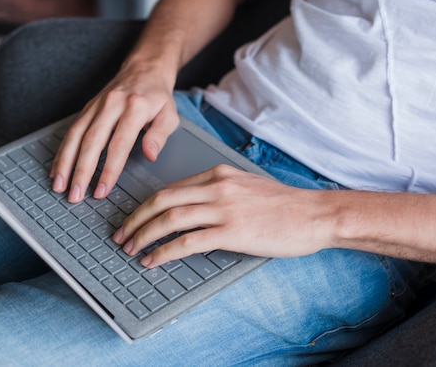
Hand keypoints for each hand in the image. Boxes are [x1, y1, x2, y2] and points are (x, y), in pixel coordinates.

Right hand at [50, 61, 179, 201]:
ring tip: (59, 186)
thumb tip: (150, 155)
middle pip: (92, 142)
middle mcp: (112, 104)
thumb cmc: (158, 97)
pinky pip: (71, 131)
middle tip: (75, 195)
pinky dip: (62, 152)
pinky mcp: (87, 108)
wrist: (144, 69)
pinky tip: (57, 169)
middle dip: (81, 171)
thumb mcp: (169, 115)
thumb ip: (160, 136)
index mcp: (135, 107)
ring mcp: (96, 105)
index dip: (109, 169)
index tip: (101, 190)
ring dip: (65, 163)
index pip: (119, 144)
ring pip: (76, 136)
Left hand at [113, 164, 331, 267]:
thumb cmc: (283, 204)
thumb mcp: (245, 185)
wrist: (314, 214)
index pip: (170, 187)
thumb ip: (218, 190)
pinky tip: (154, 260)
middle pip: (162, 200)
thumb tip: (191, 206)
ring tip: (131, 249)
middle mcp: (217, 186)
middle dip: (136, 218)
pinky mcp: (232, 231)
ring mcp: (224, 208)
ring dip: (144, 235)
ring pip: (170, 218)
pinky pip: (188, 241)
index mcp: (217, 173)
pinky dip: (164, 251)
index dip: (146, 205)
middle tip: (122, 235)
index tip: (134, 219)